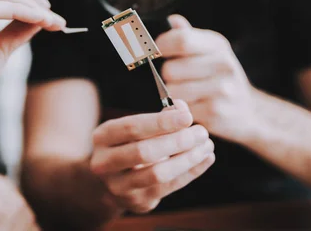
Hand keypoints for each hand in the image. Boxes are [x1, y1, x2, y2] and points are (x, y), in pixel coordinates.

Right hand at [90, 100, 214, 213]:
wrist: (111, 180)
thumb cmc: (128, 144)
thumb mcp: (136, 128)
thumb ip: (159, 116)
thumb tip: (182, 109)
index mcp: (103, 137)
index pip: (132, 127)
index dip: (161, 122)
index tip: (187, 116)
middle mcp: (105, 163)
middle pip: (144, 152)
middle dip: (177, 141)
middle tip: (201, 132)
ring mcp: (119, 186)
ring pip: (157, 173)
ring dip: (187, 159)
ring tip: (207, 145)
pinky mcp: (137, 202)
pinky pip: (169, 187)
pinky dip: (191, 172)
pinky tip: (206, 158)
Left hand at [156, 15, 254, 142]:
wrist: (249, 110)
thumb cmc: (220, 77)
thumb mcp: (210, 52)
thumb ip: (188, 36)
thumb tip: (172, 20)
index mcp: (217, 44)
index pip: (181, 39)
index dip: (162, 46)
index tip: (159, 52)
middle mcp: (223, 64)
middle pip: (170, 69)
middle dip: (167, 76)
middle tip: (179, 79)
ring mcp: (222, 89)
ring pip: (173, 91)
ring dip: (173, 95)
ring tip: (187, 94)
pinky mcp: (216, 112)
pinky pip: (181, 110)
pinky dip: (181, 111)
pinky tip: (194, 108)